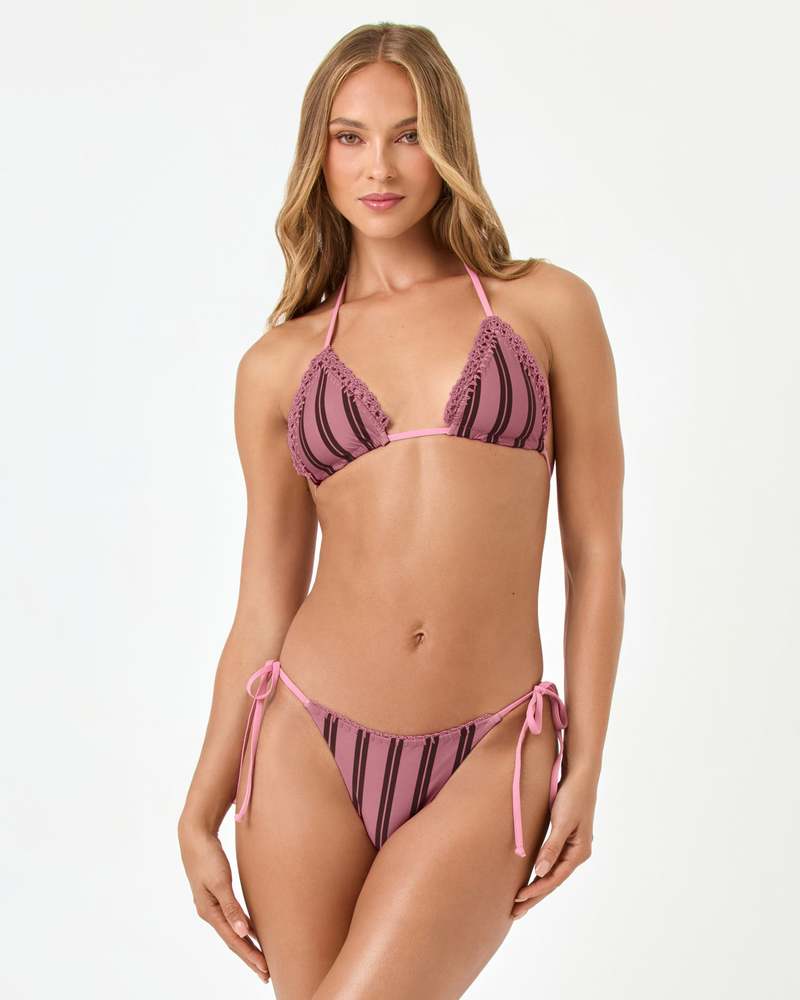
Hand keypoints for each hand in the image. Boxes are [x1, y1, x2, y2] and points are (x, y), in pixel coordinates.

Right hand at [178, 819, 268, 983]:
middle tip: (267, 974)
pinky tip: (252, 933)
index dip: (250, 955)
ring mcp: (213, 905)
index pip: (234, 940)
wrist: (195, 836)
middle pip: (233, 941)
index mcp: (210, 912)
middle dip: (250, 957)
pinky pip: (233, 918)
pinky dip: (243, 929)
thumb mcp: (220, 881)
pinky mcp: (217, 895)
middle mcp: (211, 912)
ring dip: (247, 945)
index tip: (265, 969)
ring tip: (262, 959)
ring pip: (233, 931)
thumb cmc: (208, 857)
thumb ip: (231, 907)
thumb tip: (242, 931)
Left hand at [511, 769, 595, 919]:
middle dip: (534, 897)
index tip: (518, 900)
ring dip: (536, 887)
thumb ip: (551, 847)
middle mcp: (577, 853)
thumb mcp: (562, 822)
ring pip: (551, 873)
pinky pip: (551, 862)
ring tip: (519, 902)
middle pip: (553, 880)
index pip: (554, 879)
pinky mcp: (565, 838)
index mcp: (579, 852)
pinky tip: (531, 878)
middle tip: (514, 913)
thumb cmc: (572, 796)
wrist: (580, 775)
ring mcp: (572, 846)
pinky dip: (540, 872)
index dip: (536, 890)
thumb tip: (540, 872)